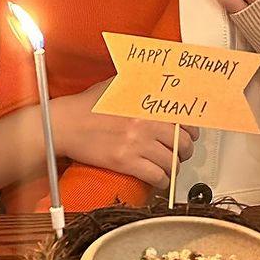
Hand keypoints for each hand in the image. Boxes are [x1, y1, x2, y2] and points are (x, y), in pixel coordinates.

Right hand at [51, 80, 198, 187]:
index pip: (185, 116)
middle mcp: (146, 120)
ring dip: (176, 167)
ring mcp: (137, 142)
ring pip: (173, 161)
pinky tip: (160, 179)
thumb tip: (164, 77)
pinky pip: (157, 176)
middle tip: (182, 152)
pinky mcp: (127, 162)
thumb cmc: (90, 104)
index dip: (193, 127)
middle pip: (183, 141)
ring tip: (171, 167)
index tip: (192, 132)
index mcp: (147, 101)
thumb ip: (143, 80)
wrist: (67, 124)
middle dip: (186, 149)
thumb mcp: (119, 83)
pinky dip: (163, 181)